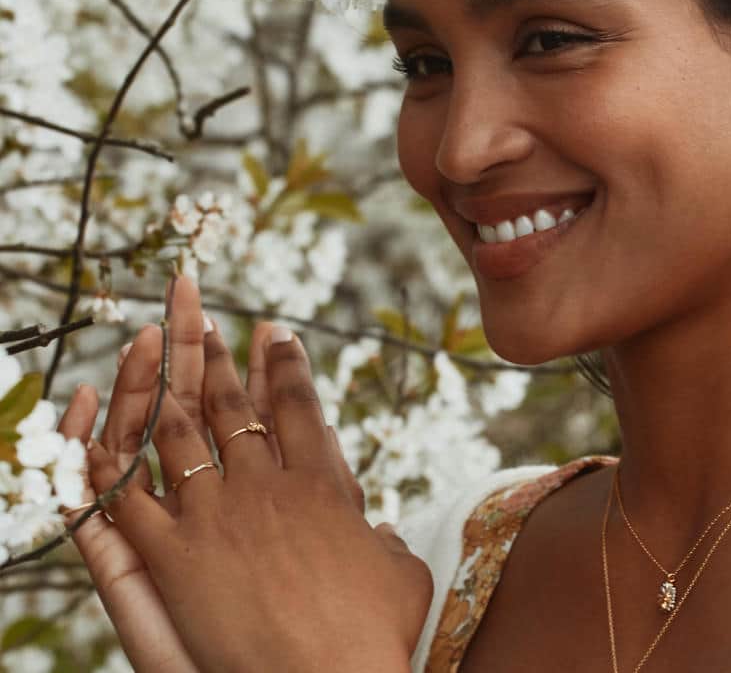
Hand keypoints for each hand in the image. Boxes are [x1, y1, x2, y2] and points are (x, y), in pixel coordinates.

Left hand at [86, 277, 432, 671]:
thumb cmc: (375, 634)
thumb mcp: (401, 577)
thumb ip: (386, 543)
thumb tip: (379, 529)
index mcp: (323, 485)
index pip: (301, 406)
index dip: (286, 364)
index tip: (275, 332)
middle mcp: (267, 486)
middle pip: (237, 406)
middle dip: (221, 359)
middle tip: (208, 323)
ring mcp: (215, 516)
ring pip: (181, 434)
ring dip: (170, 388)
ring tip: (157, 353)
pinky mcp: (172, 556)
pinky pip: (131, 497)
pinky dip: (113, 459)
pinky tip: (103, 425)